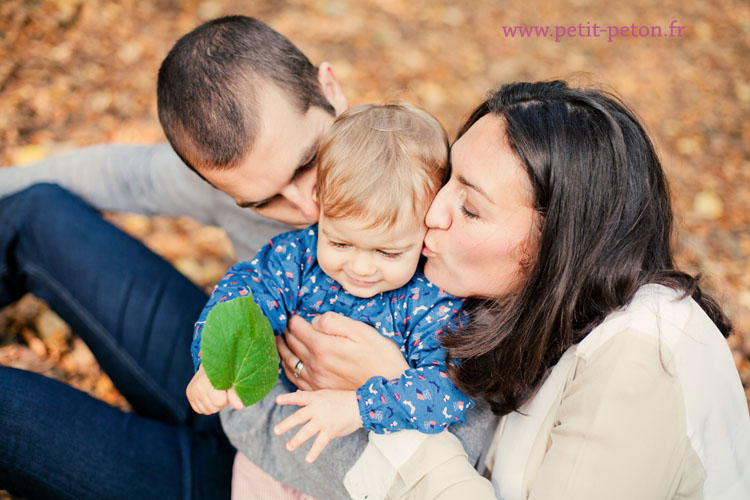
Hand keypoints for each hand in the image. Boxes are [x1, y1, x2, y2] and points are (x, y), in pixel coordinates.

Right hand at [186, 364, 243, 413]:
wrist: (212, 365)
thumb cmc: (225, 374)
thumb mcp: (232, 383)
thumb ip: (234, 395)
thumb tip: (239, 407)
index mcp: (208, 381)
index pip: (219, 402)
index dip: (226, 399)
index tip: (226, 391)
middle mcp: (197, 386)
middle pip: (213, 408)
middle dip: (220, 404)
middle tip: (221, 393)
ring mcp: (192, 390)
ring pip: (207, 411)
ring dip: (213, 406)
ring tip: (215, 394)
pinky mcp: (189, 394)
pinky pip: (199, 410)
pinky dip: (206, 407)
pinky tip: (209, 397)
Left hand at [274, 389, 361, 462]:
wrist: (360, 406)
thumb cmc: (340, 399)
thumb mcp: (324, 394)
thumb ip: (309, 396)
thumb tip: (296, 394)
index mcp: (316, 398)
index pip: (299, 398)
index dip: (288, 398)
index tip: (277, 401)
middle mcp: (318, 409)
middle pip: (299, 417)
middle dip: (287, 424)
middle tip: (276, 430)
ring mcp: (324, 421)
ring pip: (307, 432)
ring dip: (296, 440)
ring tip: (288, 447)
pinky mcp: (331, 431)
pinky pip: (320, 443)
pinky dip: (314, 452)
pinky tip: (308, 459)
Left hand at [277, 312, 409, 390]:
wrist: (390, 388)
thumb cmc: (379, 355)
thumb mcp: (361, 330)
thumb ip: (333, 321)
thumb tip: (314, 320)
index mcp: (322, 346)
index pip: (296, 327)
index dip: (292, 318)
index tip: (293, 312)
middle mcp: (314, 364)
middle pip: (290, 343)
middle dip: (285, 330)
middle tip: (283, 323)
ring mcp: (315, 379)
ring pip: (288, 361)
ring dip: (281, 348)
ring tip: (278, 339)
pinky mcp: (319, 390)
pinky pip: (294, 379)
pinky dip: (286, 368)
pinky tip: (287, 361)